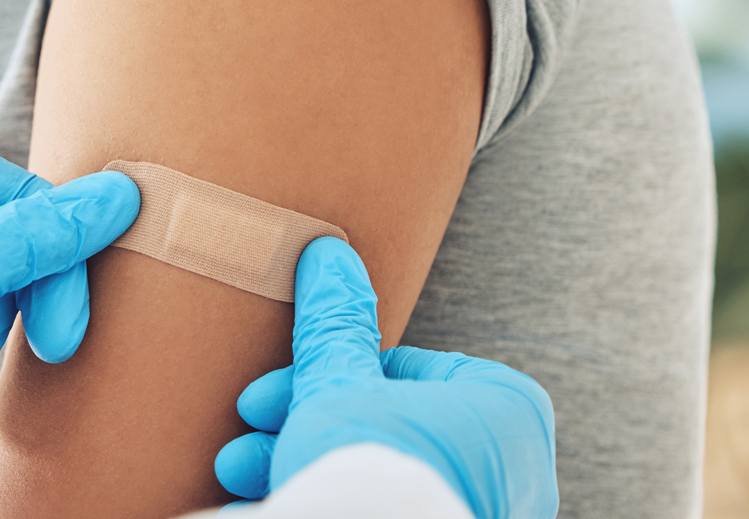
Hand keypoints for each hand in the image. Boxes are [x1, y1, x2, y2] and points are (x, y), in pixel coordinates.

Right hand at [213, 237, 557, 518]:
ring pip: (376, 472)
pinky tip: (265, 497)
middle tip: (250, 423)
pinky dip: (328, 497)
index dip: (328, 369)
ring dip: (299, 460)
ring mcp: (475, 511)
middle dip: (301, 421)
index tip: (275, 384)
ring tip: (237, 470)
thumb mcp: (339, 383)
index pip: (408, 366)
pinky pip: (381, 507)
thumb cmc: (371, 468)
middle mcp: (510, 468)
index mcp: (507, 409)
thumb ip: (336, 325)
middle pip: (383, 421)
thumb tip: (328, 255)